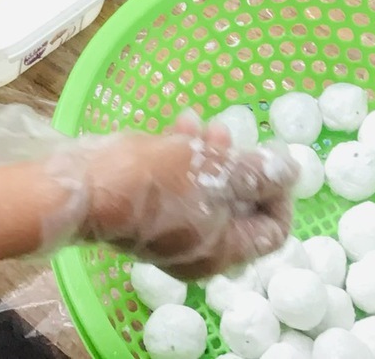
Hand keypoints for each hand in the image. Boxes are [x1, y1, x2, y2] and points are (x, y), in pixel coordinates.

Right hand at [0, 106, 291, 279]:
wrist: (82, 189)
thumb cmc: (152, 182)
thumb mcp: (211, 169)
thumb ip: (255, 172)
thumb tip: (292, 171)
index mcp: (223, 250)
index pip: (272, 229)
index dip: (279, 192)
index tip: (269, 158)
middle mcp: (201, 251)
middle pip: (239, 209)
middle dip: (239, 165)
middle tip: (230, 133)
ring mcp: (172, 235)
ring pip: (207, 194)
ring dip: (210, 155)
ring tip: (199, 122)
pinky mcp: (147, 216)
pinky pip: (178, 191)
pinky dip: (183, 161)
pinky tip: (176, 127)